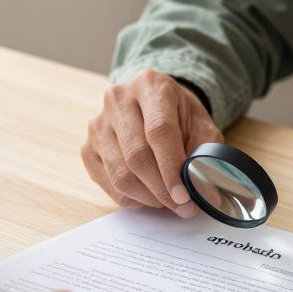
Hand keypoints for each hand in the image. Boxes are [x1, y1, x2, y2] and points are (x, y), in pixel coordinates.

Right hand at [82, 70, 222, 215]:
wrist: (155, 105)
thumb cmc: (180, 116)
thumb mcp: (202, 125)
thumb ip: (205, 154)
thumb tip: (202, 191)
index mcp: (151, 86)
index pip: (159, 131)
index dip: (171, 167)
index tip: (184, 195)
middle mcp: (118, 100)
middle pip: (136, 155)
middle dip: (161, 189)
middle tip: (180, 205)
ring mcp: (98, 124)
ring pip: (119, 173)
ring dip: (147, 197)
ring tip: (166, 201)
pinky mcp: (88, 146)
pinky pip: (107, 183)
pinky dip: (130, 197)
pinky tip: (147, 195)